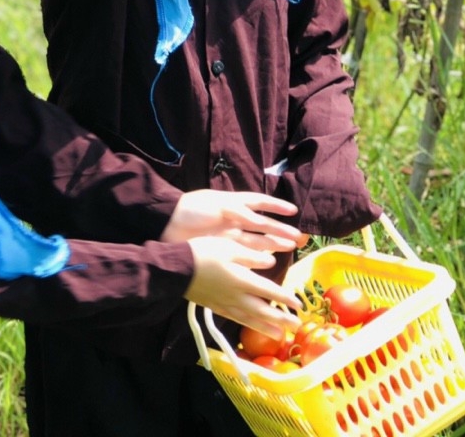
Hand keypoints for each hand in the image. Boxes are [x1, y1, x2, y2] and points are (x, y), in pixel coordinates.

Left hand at [161, 190, 309, 253]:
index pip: (258, 202)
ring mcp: (228, 237)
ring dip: (273, 243)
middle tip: (298, 238)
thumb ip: (240, 212)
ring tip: (290, 247)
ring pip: (256, 240)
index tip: (293, 211)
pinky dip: (257, 257)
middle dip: (280, 230)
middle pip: (262, 225)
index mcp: (232, 204)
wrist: (166, 224)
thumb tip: (261, 221)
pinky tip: (269, 262)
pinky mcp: (222, 251)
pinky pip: (244, 254)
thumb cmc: (191, 209)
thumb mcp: (217, 204)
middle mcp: (233, 220)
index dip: (275, 206)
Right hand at [184, 236, 301, 335]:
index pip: (269, 291)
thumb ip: (252, 256)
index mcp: (242, 280)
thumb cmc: (203, 253)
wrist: (176, 269)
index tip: (299, 305)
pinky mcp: (214, 306)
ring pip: (250, 319)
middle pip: (263, 311)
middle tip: (296, 326)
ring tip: (279, 336)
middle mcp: (236, 296)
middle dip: (280, 319)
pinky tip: (250, 326)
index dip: (285, 298)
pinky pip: (235, 319)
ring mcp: (224, 304)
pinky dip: (246, 325)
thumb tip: (272, 262)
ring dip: (266, 328)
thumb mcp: (229, 247)